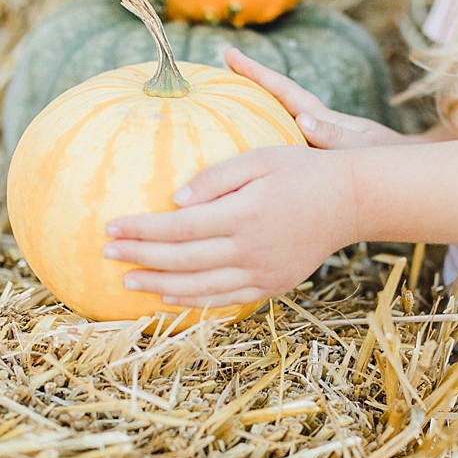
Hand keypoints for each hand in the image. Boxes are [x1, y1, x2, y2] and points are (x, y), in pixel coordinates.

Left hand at [103, 145, 358, 306]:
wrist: (351, 202)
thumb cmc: (302, 169)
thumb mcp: (260, 157)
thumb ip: (216, 177)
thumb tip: (174, 201)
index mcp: (244, 215)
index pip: (180, 227)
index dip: (142, 230)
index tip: (110, 227)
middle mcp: (251, 250)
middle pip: (182, 260)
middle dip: (140, 257)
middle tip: (106, 254)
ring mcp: (262, 273)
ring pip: (200, 287)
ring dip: (159, 285)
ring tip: (127, 281)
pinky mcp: (272, 285)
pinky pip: (226, 300)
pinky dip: (194, 300)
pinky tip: (169, 295)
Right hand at [226, 47, 409, 149]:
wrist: (406, 177)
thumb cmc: (387, 161)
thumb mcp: (362, 148)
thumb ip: (335, 137)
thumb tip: (303, 119)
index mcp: (322, 118)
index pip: (283, 91)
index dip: (256, 73)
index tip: (230, 54)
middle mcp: (315, 125)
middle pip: (275, 99)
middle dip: (248, 84)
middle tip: (216, 70)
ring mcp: (315, 140)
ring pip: (277, 121)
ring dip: (253, 112)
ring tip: (221, 107)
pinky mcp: (316, 159)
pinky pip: (283, 147)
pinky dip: (264, 143)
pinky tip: (248, 153)